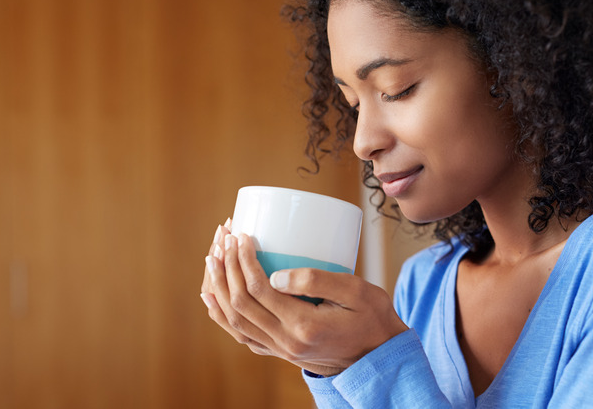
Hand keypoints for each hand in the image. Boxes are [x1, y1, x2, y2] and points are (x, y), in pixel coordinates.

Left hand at [200, 222, 407, 376]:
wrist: (380, 357)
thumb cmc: (373, 318)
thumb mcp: (356, 291)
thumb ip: (317, 281)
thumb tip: (276, 275)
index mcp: (303, 326)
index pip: (259, 290)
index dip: (244, 260)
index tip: (242, 236)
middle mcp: (286, 342)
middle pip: (240, 305)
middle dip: (226, 267)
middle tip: (223, 238)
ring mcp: (281, 350)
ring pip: (235, 322)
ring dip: (219, 289)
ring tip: (211, 259)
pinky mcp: (281, 351)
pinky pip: (242, 335)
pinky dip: (222, 316)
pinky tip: (213, 298)